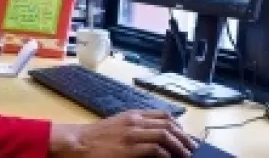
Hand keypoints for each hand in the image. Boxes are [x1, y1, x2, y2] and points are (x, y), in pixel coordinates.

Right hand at [49, 110, 197, 157]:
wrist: (76, 144)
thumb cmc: (95, 138)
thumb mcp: (118, 126)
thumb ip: (135, 128)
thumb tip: (153, 136)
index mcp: (133, 115)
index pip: (163, 114)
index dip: (178, 125)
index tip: (185, 134)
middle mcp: (135, 121)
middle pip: (168, 124)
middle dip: (184, 136)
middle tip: (192, 147)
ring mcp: (132, 134)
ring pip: (165, 135)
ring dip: (179, 146)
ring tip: (186, 155)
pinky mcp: (129, 149)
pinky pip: (155, 149)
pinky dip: (165, 155)